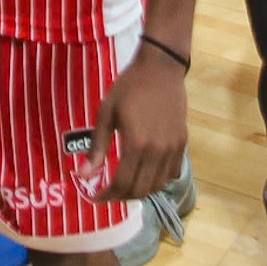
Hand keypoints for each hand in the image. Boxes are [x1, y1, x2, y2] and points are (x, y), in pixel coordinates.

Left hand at [94, 47, 186, 199]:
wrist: (161, 68)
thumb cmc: (129, 87)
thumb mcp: (106, 113)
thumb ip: (97, 146)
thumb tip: (84, 174)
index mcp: (136, 143)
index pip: (122, 183)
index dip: (107, 195)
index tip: (95, 197)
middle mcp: (157, 151)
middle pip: (140, 189)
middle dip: (121, 196)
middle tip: (108, 192)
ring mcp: (173, 148)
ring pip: (158, 185)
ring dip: (140, 191)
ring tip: (125, 185)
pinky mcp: (182, 143)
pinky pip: (172, 173)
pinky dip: (157, 180)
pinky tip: (145, 173)